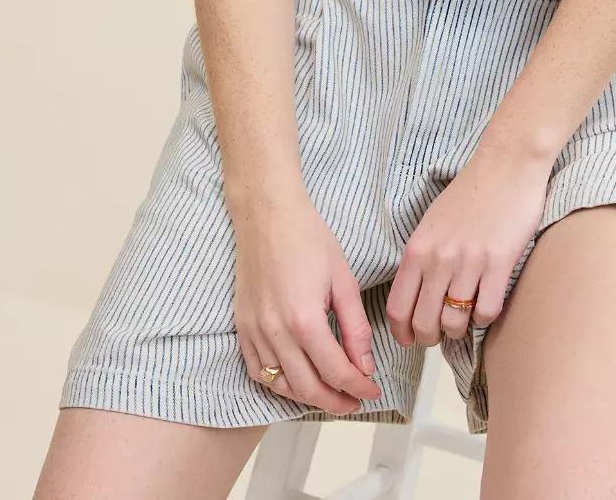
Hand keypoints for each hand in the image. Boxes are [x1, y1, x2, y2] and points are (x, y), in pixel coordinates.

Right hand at [230, 186, 382, 414]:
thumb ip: (355, 328)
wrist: (267, 214)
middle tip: (356, 400)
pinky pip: (258, 370)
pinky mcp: (241, 326)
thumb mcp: (343, 280)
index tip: (373, 390)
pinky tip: (296, 380)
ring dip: (308, 397)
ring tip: (330, 394)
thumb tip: (364, 366)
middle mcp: (275, 333)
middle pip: (308, 388)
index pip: (336, 372)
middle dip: (336, 401)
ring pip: (281, 385)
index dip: (358, 387)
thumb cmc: (309, 238)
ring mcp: (254, 331)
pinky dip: (278, 383)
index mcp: (305, 320)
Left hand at [385, 146, 552, 346]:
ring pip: (454, 322)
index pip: (397, 307)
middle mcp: (438, 258)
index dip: (401, 333)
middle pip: (423, 322)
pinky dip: (484, 318)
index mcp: (418, 248)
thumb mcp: (432, 223)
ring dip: (459, 330)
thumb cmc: (470, 193)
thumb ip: (422, 257)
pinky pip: (486, 311)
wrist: (506, 165)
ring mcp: (469, 262)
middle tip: (440, 335)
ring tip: (464, 320)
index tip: (410, 340)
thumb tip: (416, 295)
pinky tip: (486, 305)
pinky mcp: (499, 263)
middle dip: (430, 338)